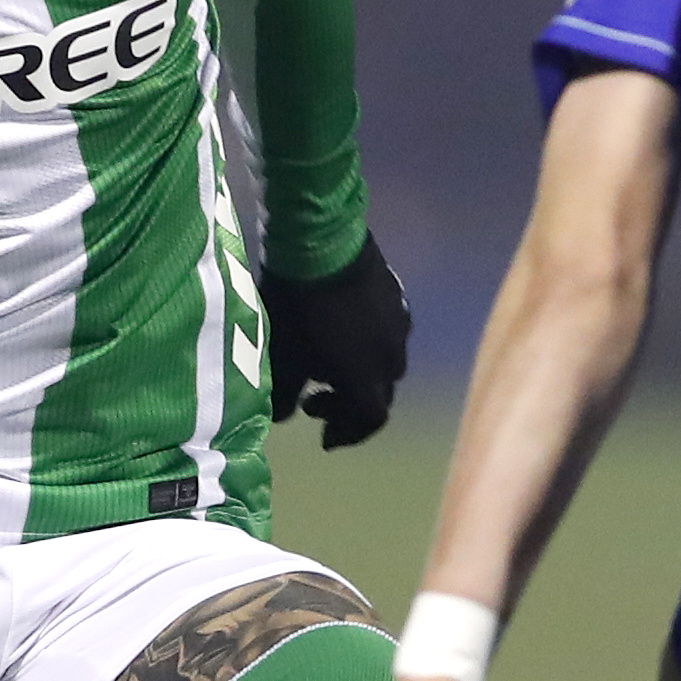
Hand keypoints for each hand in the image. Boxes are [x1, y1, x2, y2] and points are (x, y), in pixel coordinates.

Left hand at [263, 236, 409, 448]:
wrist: (320, 244)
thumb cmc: (297, 308)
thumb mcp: (282, 357)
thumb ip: (284, 396)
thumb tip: (284, 417)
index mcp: (366, 378)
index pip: (370, 420)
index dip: (348, 433)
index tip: (323, 435)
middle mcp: (391, 356)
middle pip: (379, 394)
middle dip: (348, 405)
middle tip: (315, 400)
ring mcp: (399, 324)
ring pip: (385, 363)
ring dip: (361, 373)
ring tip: (328, 362)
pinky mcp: (396, 295)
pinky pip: (388, 332)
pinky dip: (368, 344)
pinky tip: (345, 330)